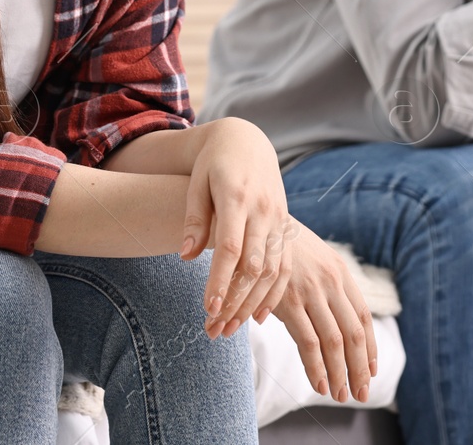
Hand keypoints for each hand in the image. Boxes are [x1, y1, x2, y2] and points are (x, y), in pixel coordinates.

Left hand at [180, 117, 292, 339]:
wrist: (247, 143)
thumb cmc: (213, 165)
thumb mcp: (196, 184)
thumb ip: (193, 220)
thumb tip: (186, 257)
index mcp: (238, 197)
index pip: (231, 246)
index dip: (221, 279)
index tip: (208, 308)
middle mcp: (264, 210)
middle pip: (254, 265)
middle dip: (236, 300)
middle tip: (215, 329)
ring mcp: (279, 220)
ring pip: (273, 270)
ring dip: (253, 303)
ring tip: (230, 328)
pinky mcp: (286, 227)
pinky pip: (285, 266)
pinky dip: (274, 293)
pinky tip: (257, 316)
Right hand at [269, 219, 378, 402]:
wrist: (253, 225)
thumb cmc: (281, 245)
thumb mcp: (312, 257)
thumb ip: (328, 283)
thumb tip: (339, 314)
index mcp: (340, 273)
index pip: (363, 318)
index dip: (370, 348)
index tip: (371, 371)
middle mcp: (331, 282)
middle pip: (354, 334)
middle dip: (359, 369)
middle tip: (362, 394)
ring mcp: (311, 292)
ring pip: (335, 342)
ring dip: (340, 373)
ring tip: (340, 396)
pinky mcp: (288, 301)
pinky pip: (309, 341)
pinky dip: (316, 367)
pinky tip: (319, 384)